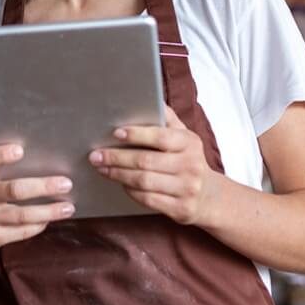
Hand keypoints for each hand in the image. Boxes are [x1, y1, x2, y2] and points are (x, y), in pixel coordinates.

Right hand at [0, 143, 75, 251]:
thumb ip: (2, 171)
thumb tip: (43, 160)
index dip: (0, 155)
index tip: (20, 150)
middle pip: (13, 190)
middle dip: (43, 187)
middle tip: (66, 183)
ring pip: (22, 215)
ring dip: (48, 211)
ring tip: (68, 207)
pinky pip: (21, 231)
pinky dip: (39, 225)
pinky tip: (50, 219)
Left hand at [90, 106, 218, 226]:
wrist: (209, 195)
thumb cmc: (187, 159)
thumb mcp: (183, 136)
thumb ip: (167, 118)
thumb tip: (149, 96)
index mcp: (189, 142)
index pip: (160, 136)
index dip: (136, 134)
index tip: (115, 133)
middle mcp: (190, 165)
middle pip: (146, 161)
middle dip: (117, 158)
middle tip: (96, 155)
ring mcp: (187, 188)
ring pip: (144, 181)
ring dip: (118, 174)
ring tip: (102, 168)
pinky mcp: (181, 208)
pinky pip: (148, 199)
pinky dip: (130, 191)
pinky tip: (120, 183)